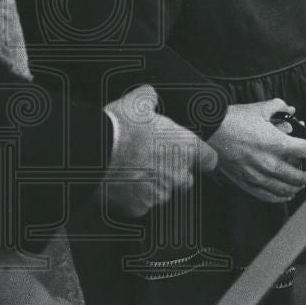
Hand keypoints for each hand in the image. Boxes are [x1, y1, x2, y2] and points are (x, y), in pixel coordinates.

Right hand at [103, 85, 216, 217]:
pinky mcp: (139, 208)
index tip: (194, 157)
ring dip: (150, 185)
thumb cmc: (120, 127)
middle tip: (151, 160)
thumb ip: (151, 100)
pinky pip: (140, 205)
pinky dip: (132, 197)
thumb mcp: (138, 101)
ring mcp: (159, 195)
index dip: (201, 157)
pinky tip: (119, 183)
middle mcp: (178, 175)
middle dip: (172, 172)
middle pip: (185, 179)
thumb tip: (149, 96)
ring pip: (161, 193)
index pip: (209, 159)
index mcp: (186, 148)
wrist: (96, 152)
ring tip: (130, 170)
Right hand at [207, 99, 305, 202]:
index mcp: (277, 143)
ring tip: (297, 183)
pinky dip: (278, 197)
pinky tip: (283, 195)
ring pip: (285, 189)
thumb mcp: (260, 108)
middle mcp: (270, 163)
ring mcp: (258, 175)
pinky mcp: (246, 181)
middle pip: (299, 176)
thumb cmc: (233, 120)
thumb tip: (290, 109)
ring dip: (295, 187)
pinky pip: (267, 196)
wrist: (210, 130)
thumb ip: (279, 107)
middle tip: (305, 170)